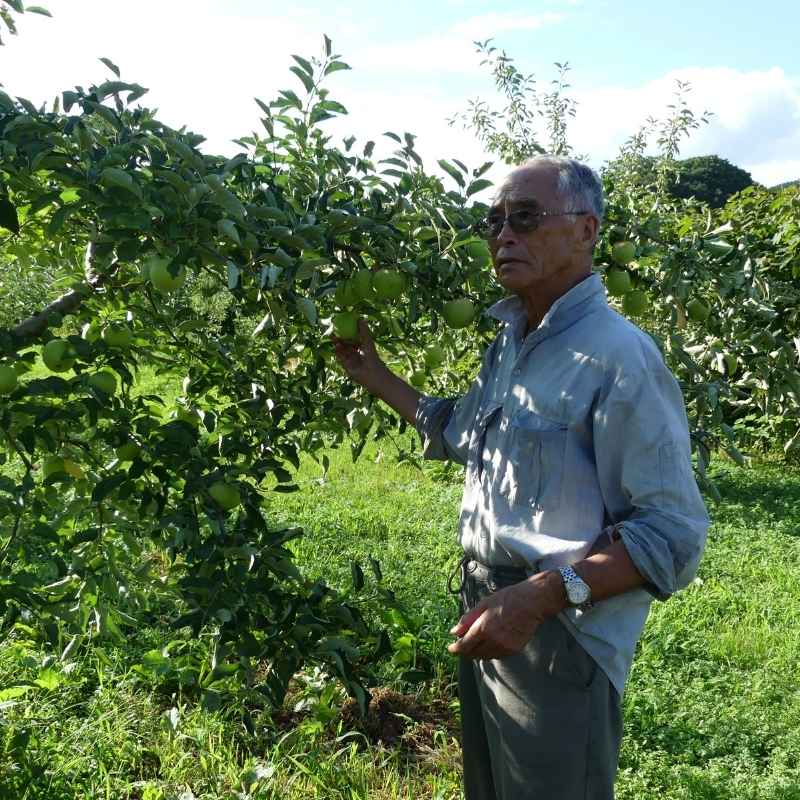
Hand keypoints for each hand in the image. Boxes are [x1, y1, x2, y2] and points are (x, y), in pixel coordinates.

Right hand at [332, 319, 389, 394]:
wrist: (374, 376)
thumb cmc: (373, 359)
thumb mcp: (368, 343)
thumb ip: (364, 332)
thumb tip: (360, 318)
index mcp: (363, 348)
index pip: (353, 339)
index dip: (347, 333)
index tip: (342, 326)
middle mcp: (356, 355)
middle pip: (346, 345)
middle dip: (340, 338)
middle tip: (334, 331)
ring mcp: (351, 362)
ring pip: (342, 351)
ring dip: (337, 345)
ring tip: (333, 338)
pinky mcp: (347, 368)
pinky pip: (341, 359)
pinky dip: (338, 353)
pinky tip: (336, 347)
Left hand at [447, 571, 565, 659]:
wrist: (531, 603)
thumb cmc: (507, 599)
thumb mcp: (484, 604)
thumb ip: (468, 619)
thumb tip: (454, 632)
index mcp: (484, 628)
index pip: (464, 645)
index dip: (455, 649)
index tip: (451, 648)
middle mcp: (493, 641)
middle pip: (473, 654)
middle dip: (465, 651)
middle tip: (462, 644)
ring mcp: (504, 647)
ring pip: (484, 657)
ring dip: (477, 652)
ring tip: (476, 642)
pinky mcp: (513, 650)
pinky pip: (496, 656)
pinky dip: (489, 652)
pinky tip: (489, 643)